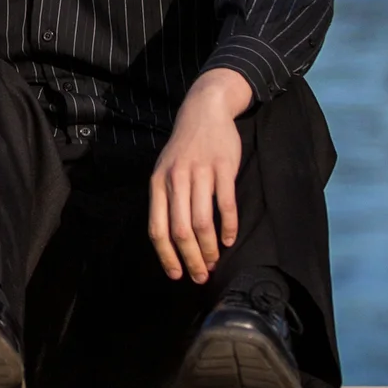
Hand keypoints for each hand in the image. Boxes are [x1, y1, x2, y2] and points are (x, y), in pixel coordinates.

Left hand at [148, 69, 251, 284]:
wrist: (203, 111)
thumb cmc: (183, 149)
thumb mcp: (165, 170)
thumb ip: (166, 200)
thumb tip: (172, 240)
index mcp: (158, 184)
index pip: (157, 229)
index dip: (166, 256)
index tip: (176, 275)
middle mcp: (176, 180)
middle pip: (180, 230)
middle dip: (191, 258)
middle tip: (201, 276)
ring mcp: (200, 174)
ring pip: (203, 221)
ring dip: (210, 248)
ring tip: (215, 261)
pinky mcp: (223, 168)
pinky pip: (226, 205)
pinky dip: (228, 227)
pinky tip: (230, 240)